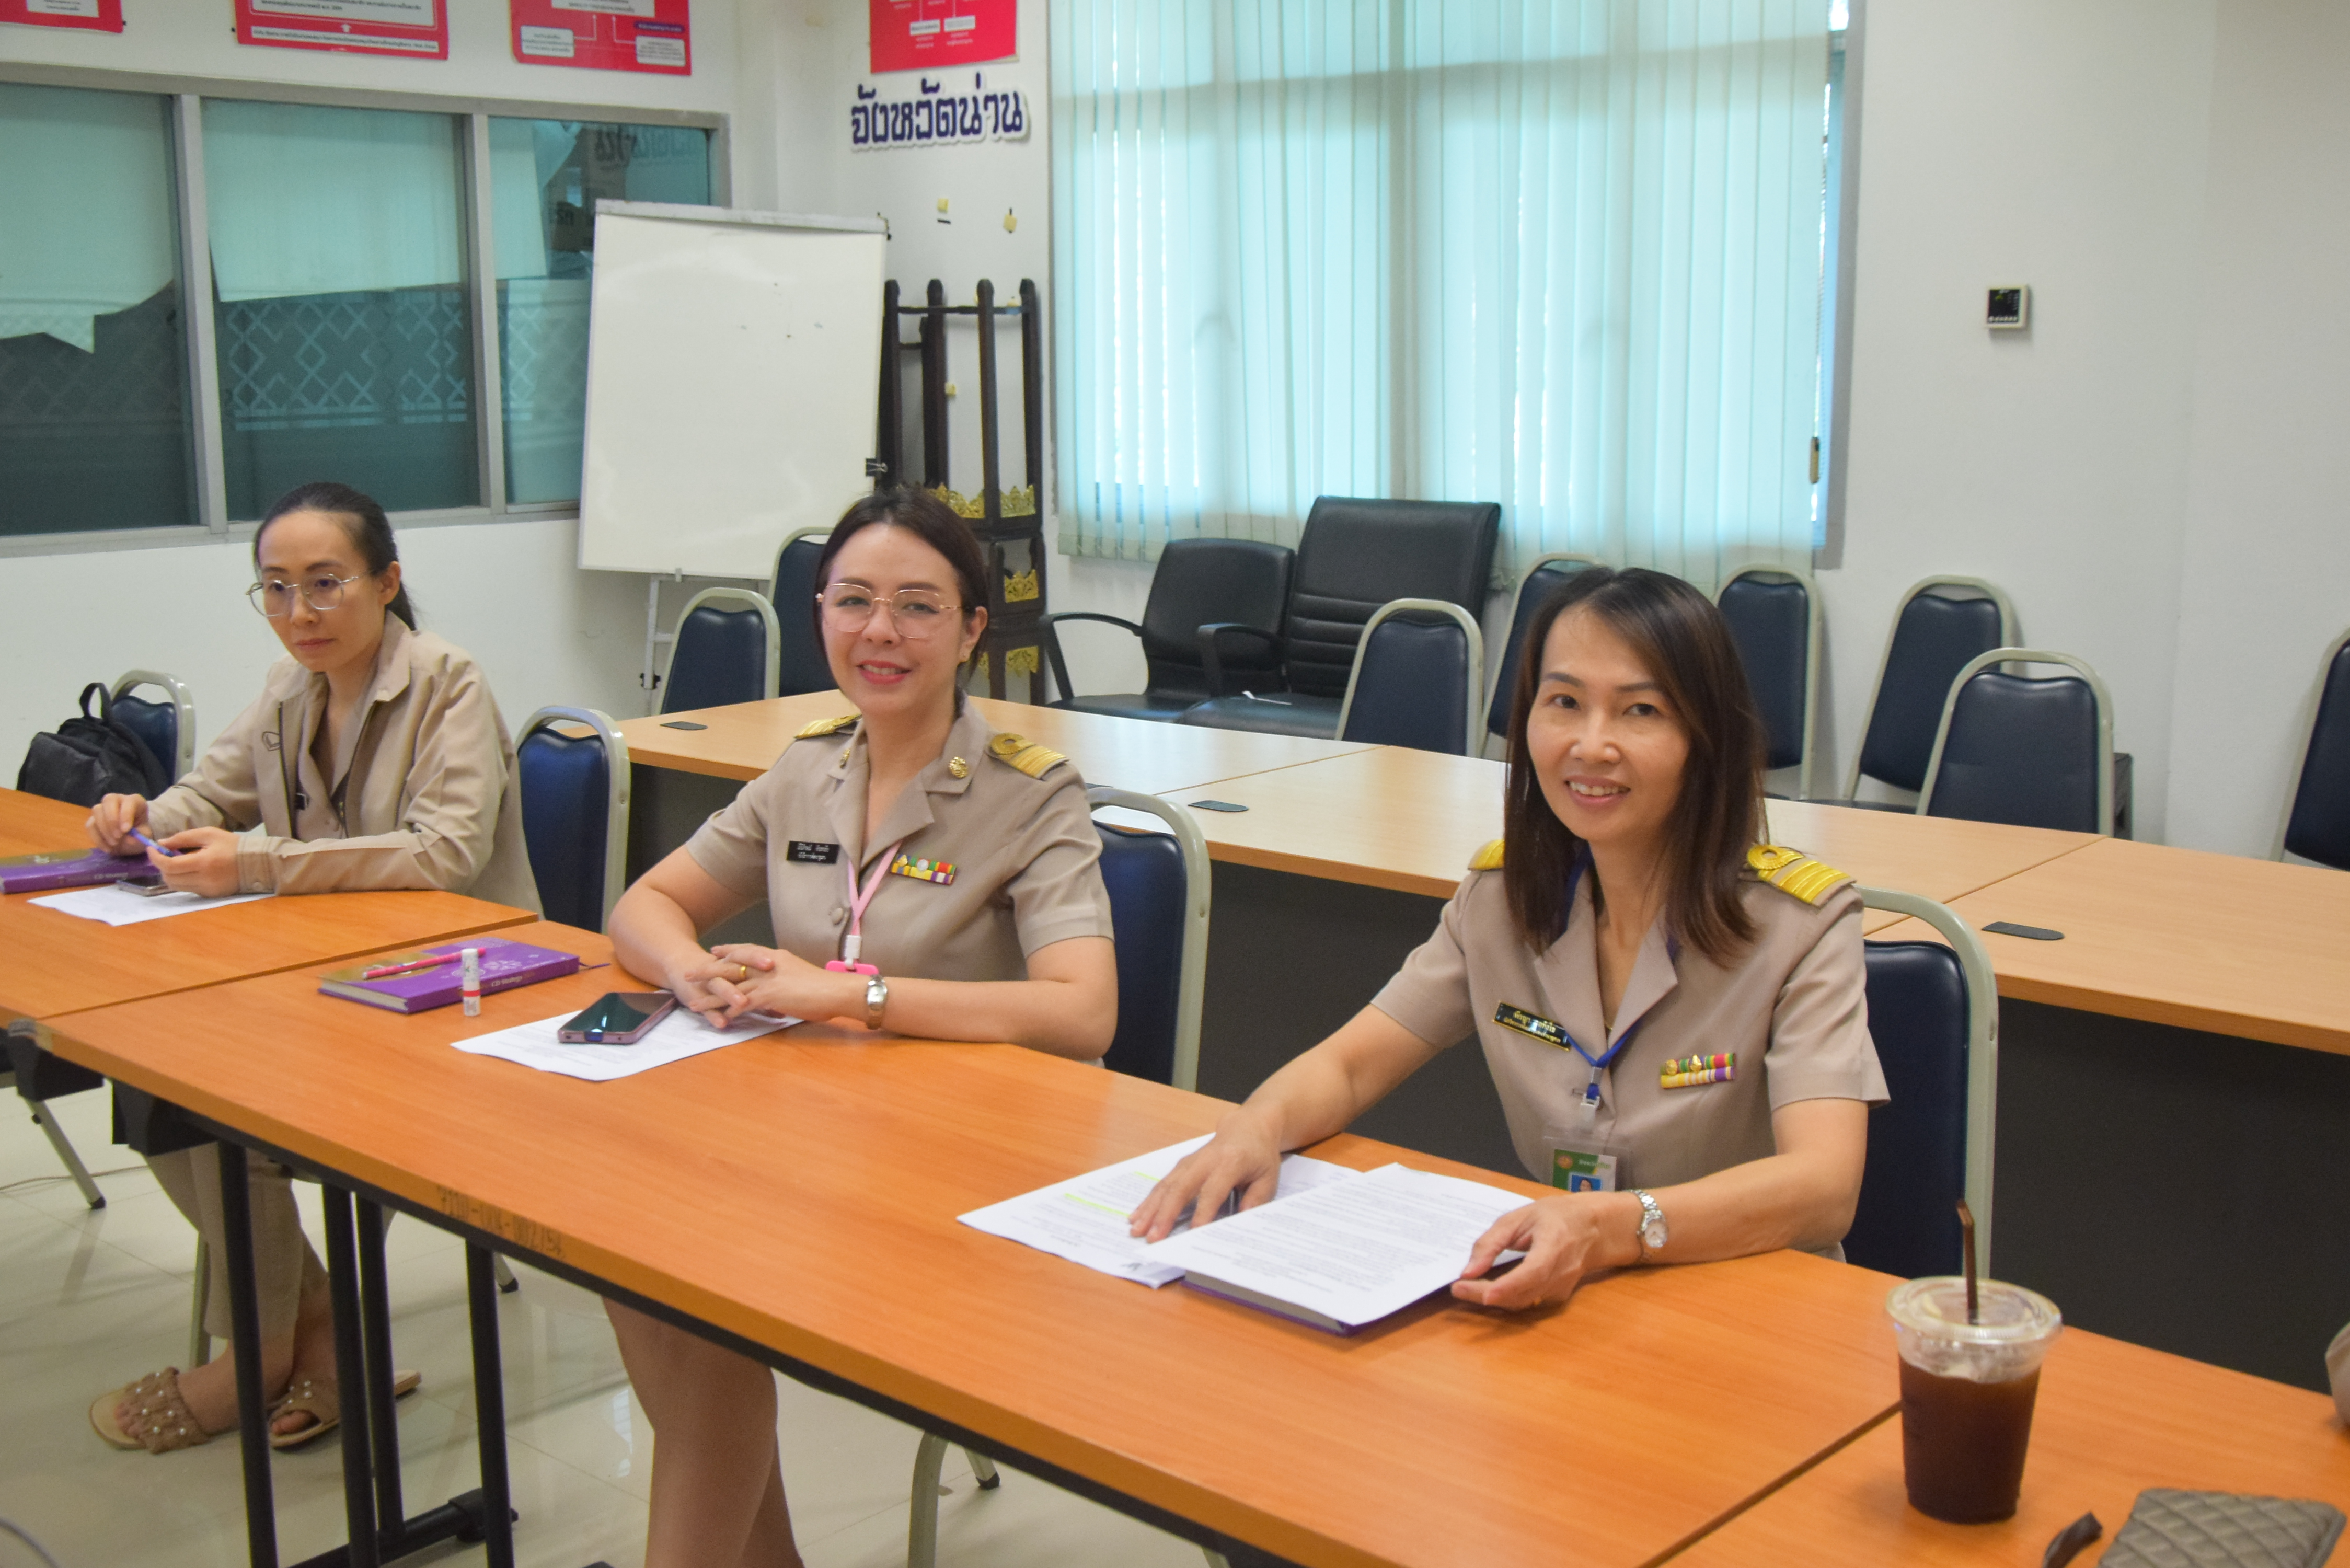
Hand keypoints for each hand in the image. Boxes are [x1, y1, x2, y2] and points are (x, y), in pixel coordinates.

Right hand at [87, 794, 149, 853]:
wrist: (131, 840)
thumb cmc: (141, 834)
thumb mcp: (145, 837)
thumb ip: (139, 837)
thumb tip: (128, 839)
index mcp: (134, 801)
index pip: (128, 801)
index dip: (125, 815)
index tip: (126, 830)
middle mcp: (117, 800)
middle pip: (108, 800)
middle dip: (112, 820)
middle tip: (118, 837)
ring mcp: (103, 808)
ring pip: (97, 811)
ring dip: (104, 830)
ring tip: (115, 843)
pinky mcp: (93, 819)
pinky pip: (90, 825)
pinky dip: (97, 838)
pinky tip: (108, 848)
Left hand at [151, 826, 240, 897]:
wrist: (257, 863)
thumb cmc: (233, 845)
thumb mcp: (209, 834)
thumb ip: (183, 837)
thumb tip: (161, 844)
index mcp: (203, 862)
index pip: (169, 865)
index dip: (156, 858)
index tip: (151, 849)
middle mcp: (203, 880)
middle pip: (169, 878)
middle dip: (161, 866)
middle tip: (164, 855)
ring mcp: (207, 890)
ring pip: (176, 886)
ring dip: (171, 874)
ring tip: (177, 863)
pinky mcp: (210, 896)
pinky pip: (188, 889)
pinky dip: (183, 880)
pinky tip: (191, 871)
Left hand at [683, 943, 858, 1028]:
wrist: (839, 990)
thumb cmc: (827, 987)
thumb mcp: (801, 977)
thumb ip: (785, 980)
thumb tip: (778, 990)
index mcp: (777, 957)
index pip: (747, 951)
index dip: (729, 951)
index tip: (714, 951)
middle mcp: (769, 965)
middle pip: (732, 965)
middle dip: (709, 970)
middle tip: (689, 973)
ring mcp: (768, 980)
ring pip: (732, 987)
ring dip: (711, 997)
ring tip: (693, 1004)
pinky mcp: (771, 995)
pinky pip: (744, 1003)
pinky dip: (731, 1011)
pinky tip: (720, 1019)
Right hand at [1128, 1109, 1285, 1241]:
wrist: (1248, 1125)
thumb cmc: (1259, 1154)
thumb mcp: (1268, 1177)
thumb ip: (1256, 1200)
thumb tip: (1239, 1222)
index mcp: (1231, 1162)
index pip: (1213, 1190)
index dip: (1203, 1212)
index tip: (1194, 1233)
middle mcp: (1205, 1160)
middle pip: (1181, 1187)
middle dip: (1164, 1213)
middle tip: (1152, 1237)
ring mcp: (1190, 1161)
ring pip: (1166, 1185)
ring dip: (1150, 1208)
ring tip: (1136, 1228)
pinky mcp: (1182, 1165)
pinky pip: (1163, 1183)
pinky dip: (1149, 1200)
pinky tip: (1137, 1214)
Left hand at [1450, 1190, 1641, 1309]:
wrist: (1593, 1229)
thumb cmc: (1554, 1216)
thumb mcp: (1518, 1217)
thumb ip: (1492, 1243)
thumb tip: (1468, 1271)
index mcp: (1555, 1244)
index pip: (1534, 1271)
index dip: (1509, 1285)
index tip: (1483, 1293)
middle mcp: (1561, 1272)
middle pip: (1522, 1293)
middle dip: (1486, 1295)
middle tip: (1457, 1289)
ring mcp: (1561, 1288)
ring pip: (1522, 1303)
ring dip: (1492, 1299)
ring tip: (1465, 1289)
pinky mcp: (1556, 1297)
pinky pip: (1526, 1302)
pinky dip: (1505, 1298)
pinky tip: (1487, 1289)